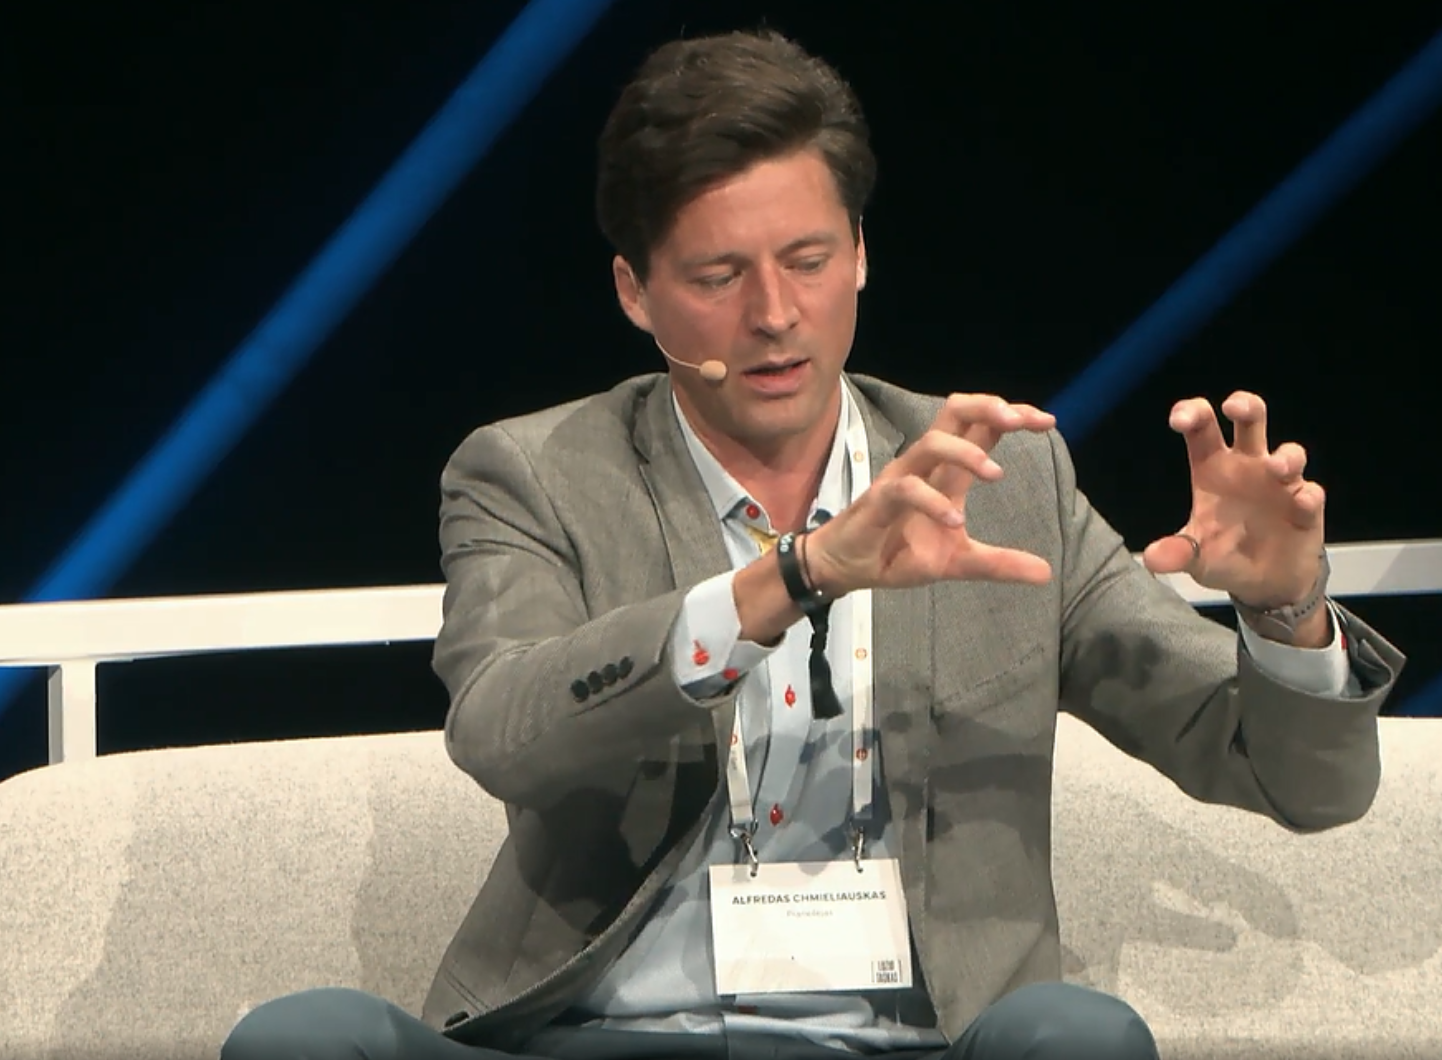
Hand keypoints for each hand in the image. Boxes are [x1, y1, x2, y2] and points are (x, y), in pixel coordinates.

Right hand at [806, 394, 1055, 594]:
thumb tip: (1046, 572)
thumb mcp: (958, 562)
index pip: (980, 428)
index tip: (1047, 421)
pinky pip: (906, 489)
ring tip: (996, 474)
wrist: (848, 568)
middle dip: (988, 408)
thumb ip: (999, 563)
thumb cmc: (897, 552)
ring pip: (931, 443)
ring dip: (967, 453)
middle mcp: (925, 466)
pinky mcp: (879, 500)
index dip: (1012, 416)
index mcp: (946, 472)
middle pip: (954, 413)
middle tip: (1019, 421)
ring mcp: (900, 479)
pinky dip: (933, 502)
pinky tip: (955, 521)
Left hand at [1142, 391, 1324, 610]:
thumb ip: (1177, 553)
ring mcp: (1281, 484)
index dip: (1193, 414)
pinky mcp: (1306, 508)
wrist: (1264, 585)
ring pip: (1290, 453)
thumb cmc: (1225, 556)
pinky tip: (1301, 502)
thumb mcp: (1196, 558)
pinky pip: (1311, 494)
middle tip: (1233, 406)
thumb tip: (1151, 559)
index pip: (1203, 430)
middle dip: (1245, 406)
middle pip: (1250, 422)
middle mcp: (1248, 466)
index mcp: (1214, 468)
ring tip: (1275, 466)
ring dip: (1286, 456)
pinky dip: (1307, 497)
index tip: (1179, 419)